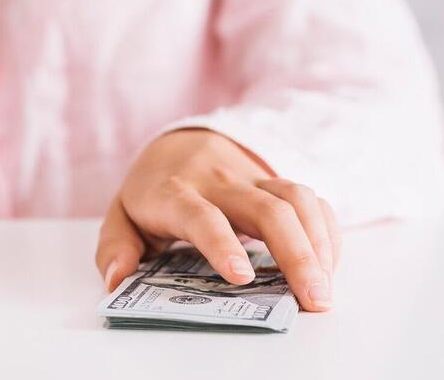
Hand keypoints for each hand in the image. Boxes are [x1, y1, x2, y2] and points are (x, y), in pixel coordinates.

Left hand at [96, 129, 340, 310]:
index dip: (221, 244)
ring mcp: (252, 178)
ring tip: (324, 289)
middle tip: (312, 300)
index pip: (201, 215)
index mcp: (175, 193)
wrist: (179, 143)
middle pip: (267, 209)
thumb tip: (119, 279)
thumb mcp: (121, 216)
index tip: (241, 277)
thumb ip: (115, 247)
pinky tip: (328, 266)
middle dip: (295, 255)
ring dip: (318, 244)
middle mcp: (219, 182)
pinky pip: (312, 200)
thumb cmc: (153, 191)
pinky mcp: (276, 181)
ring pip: (296, 199)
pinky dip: (327, 232)